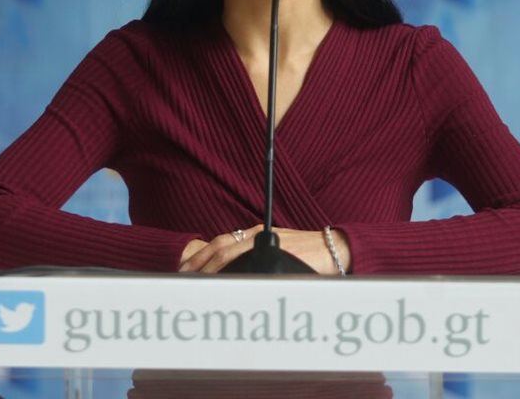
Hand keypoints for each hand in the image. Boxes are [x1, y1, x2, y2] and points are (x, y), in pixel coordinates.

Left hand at [177, 225, 351, 274]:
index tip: (185, 270)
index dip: (200, 256)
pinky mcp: (277, 252)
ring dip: (212, 268)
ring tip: (200, 283)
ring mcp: (266, 243)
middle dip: (199, 263)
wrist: (335, 248)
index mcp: (254, 234)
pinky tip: (227, 284)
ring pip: (231, 254)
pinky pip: (250, 263)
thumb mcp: (277, 251)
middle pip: (220, 247)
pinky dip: (235, 272)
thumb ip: (254, 259)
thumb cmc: (307, 252)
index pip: (219, 243)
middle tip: (184, 278)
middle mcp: (256, 236)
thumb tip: (230, 278)